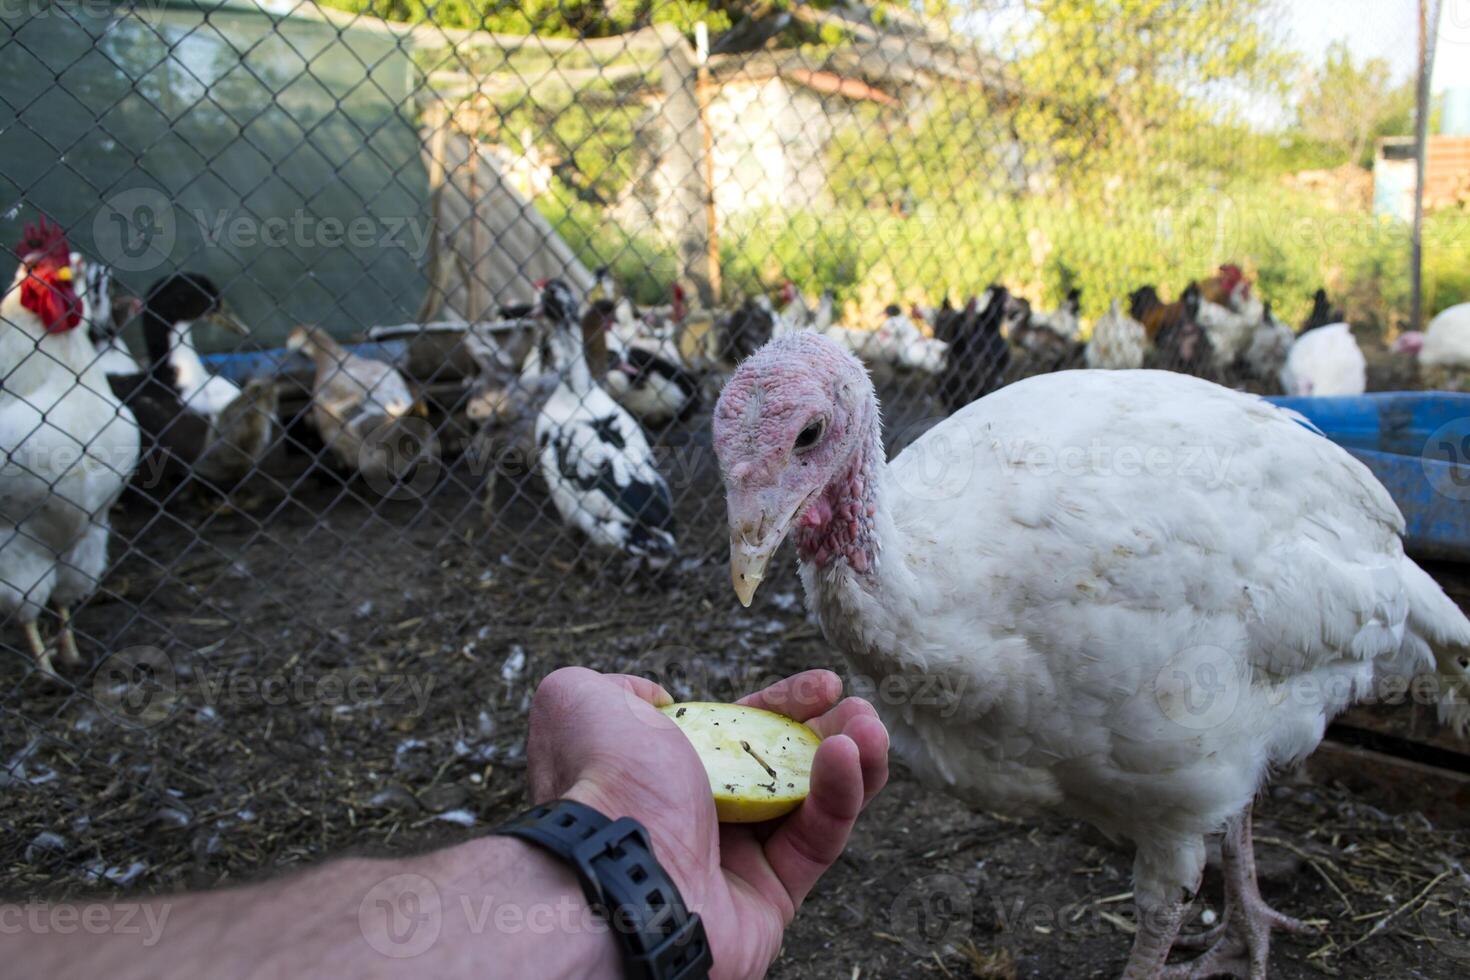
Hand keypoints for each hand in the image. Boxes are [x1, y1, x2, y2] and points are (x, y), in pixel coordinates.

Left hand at [525, 666, 888, 979]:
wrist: (617, 870)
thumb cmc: (603, 783)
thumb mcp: (581, 700)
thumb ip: (617, 687)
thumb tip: (652, 697)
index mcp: (663, 771)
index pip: (738, 729)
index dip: (783, 703)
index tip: (824, 684)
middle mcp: (701, 816)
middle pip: (783, 765)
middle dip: (827, 731)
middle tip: (861, 709)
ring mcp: (736, 861)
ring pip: (812, 804)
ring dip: (850, 760)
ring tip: (872, 728)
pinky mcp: (769, 901)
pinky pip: (817, 842)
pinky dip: (841, 796)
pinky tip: (852, 757)